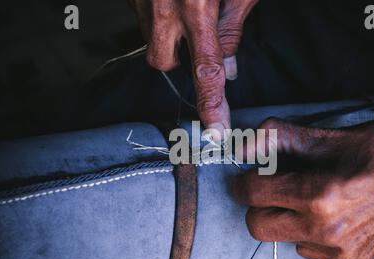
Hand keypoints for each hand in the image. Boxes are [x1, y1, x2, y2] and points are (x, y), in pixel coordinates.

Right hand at [130, 0, 257, 131]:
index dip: (211, 105)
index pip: (205, 70)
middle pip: (163, 62)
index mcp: (196, 5)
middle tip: (195, 38)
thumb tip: (228, 68)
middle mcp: (164, 7)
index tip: (216, 131)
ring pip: (152, 40)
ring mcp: (142, 0)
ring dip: (168, 36)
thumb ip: (232, 29)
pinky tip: (172, 0)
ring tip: (186, 7)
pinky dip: (159, 18)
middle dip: (178, 62)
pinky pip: (143, 19)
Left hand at [233, 118, 373, 258]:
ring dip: (287, 219)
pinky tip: (330, 216)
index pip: (253, 193)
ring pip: (282, 238)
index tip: (252, 176)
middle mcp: (326, 230)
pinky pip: (307, 249)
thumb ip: (279, 138)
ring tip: (312, 199)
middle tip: (276, 189)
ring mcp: (338, 250)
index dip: (245, 181)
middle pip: (257, 226)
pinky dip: (309, 233)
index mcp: (319, 195)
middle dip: (259, 205)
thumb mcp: (327, 136)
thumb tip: (243, 147)